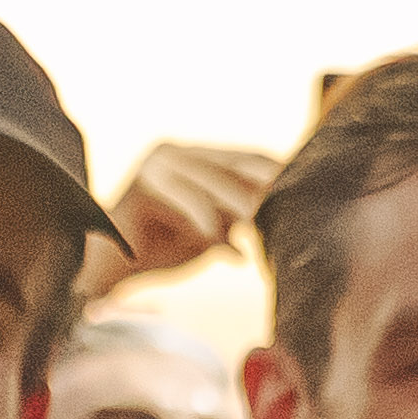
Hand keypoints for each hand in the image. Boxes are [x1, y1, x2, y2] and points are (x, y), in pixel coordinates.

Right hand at [92, 140, 278, 291]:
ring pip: (210, 180)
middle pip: (232, 165)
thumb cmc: (163, 249)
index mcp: (194, 157)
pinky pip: (182, 197)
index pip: (244, 159)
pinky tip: (217, 242)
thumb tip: (280, 227)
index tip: (305, 190)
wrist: (112, 267)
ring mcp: (157, 162)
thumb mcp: (212, 234)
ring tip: (257, 224)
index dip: (274, 174)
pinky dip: (203, 219)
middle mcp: (176, 151)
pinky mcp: (142, 181)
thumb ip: (239, 223)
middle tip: (290, 203)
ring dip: (237, 205)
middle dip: (262, 187)